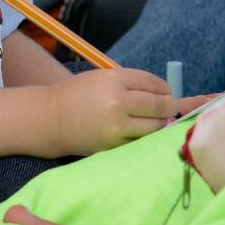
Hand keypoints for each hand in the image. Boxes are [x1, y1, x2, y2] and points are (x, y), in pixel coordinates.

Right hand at [44, 68, 177, 156]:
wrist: (53, 119)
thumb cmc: (80, 94)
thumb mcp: (105, 78)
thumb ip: (134, 84)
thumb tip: (167, 95)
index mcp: (115, 80)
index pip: (153, 83)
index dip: (165, 88)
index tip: (168, 92)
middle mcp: (118, 103)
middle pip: (158, 106)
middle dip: (169, 106)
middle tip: (171, 107)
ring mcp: (116, 128)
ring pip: (154, 127)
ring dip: (161, 124)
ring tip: (157, 120)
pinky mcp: (114, 146)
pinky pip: (141, 142)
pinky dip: (146, 137)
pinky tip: (141, 131)